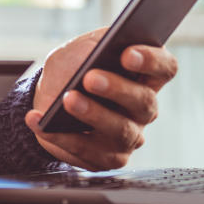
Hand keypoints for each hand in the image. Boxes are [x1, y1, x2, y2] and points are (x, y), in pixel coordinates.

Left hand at [23, 29, 177, 170]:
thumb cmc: (74, 66)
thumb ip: (95, 45)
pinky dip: (60, 136)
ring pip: (120, 131)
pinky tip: (38, 120)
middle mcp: (144, 108)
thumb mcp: (83, 46)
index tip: (127, 54)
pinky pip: (87, 152)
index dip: (151, 61)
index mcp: (146, 75)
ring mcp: (129, 136)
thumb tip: (100, 51)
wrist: (50, 93)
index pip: (165, 68)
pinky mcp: (106, 158)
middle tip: (90, 78)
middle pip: (144, 102)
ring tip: (68, 100)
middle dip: (117, 89)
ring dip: (92, 115)